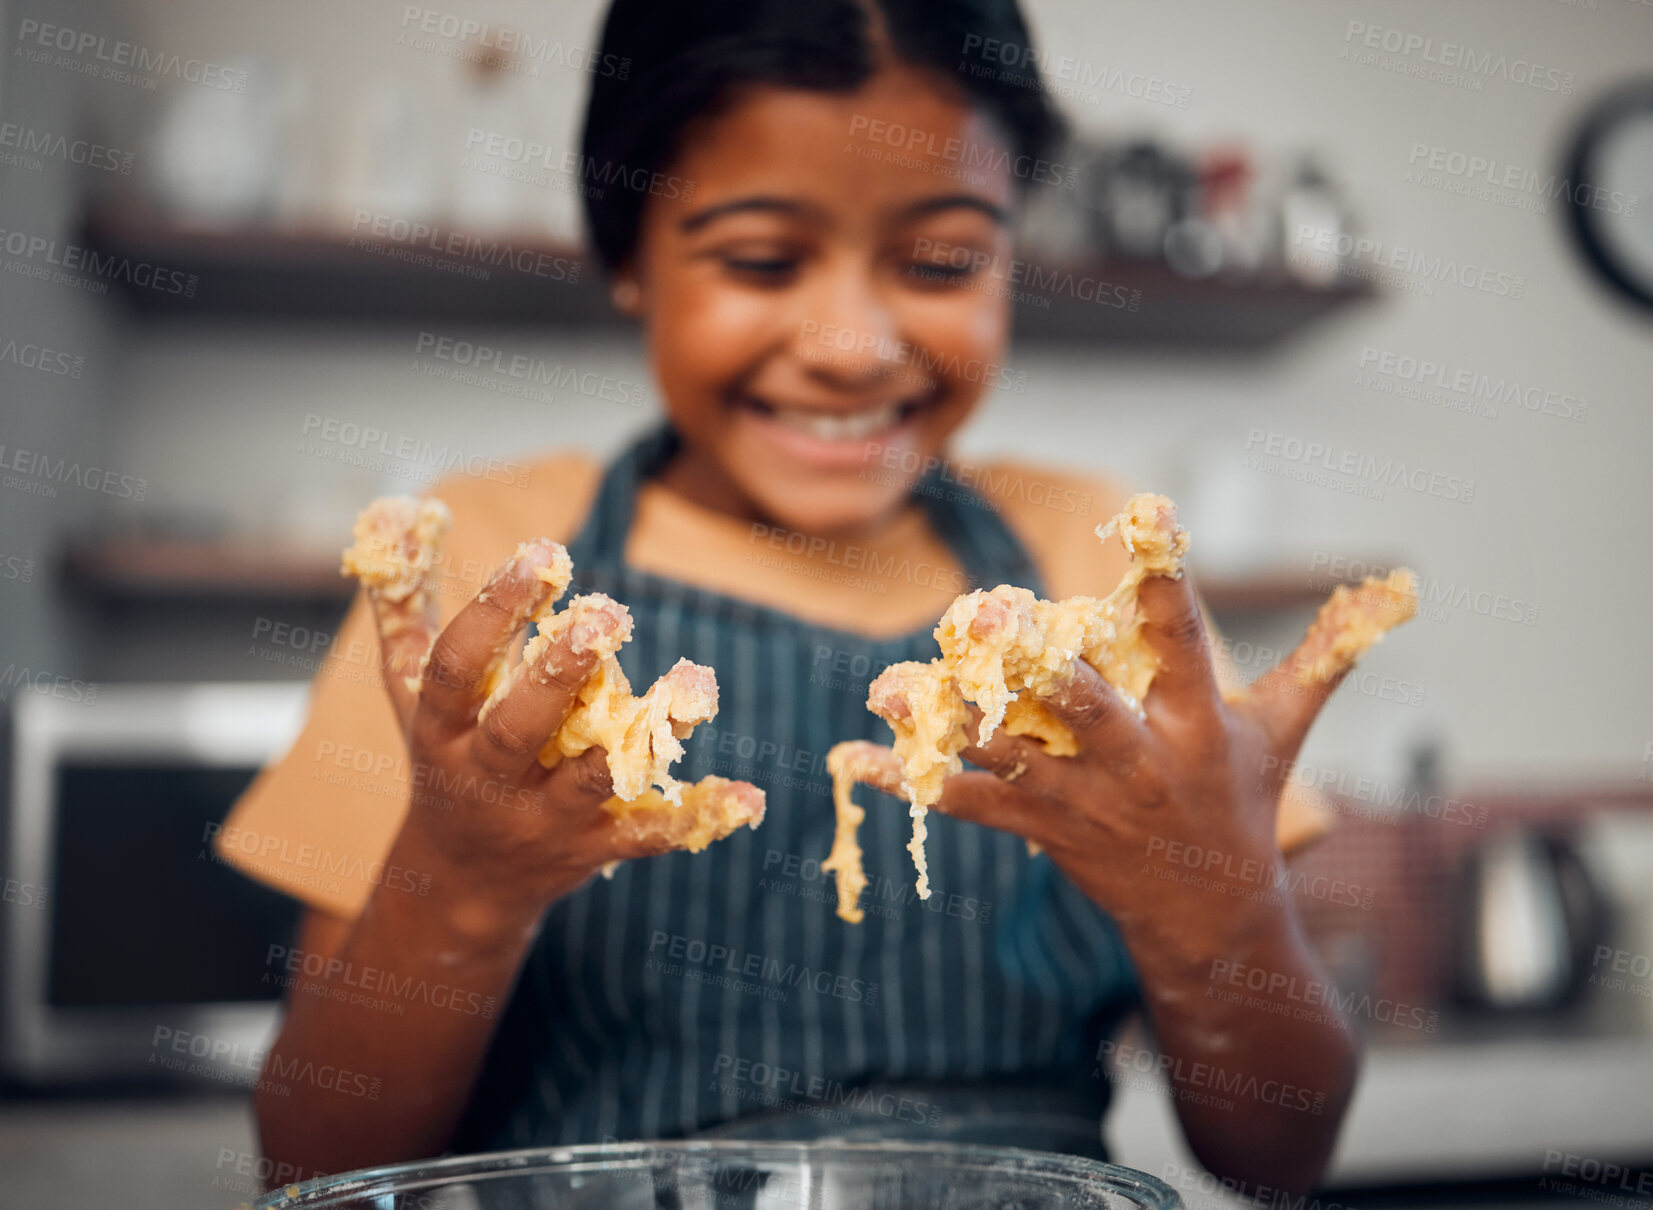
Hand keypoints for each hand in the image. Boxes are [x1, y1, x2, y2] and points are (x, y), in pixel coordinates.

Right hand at [362, 538, 745, 912]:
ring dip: (648, 734)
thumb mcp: (409, 687)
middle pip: (518, 728)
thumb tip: (396, 511)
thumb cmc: (443, 756)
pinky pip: (647, 835)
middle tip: (608, 614)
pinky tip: (749, 797)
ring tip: (696, 683)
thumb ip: (405, 602)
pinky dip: (699, 818)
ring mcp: (542, 819)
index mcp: (442, 729)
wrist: (462, 882)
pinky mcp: (593, 848)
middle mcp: (487, 777)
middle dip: (560, 673)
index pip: (458, 669)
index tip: (542, 554)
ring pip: (594, 778)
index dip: (494, 612)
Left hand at [860, 565, 1355, 953]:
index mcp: (1195, 725)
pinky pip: (968, 804)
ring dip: (943, 721)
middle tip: (982, 617)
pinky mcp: (1041, 829)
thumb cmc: (1239, 804)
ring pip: (1007, 754)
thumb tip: (1392, 588)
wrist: (1210, 918)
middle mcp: (1136, 762)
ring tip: (887, 686)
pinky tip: (855, 761)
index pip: (1185, 642)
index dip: (1169, 578)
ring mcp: (1082, 801)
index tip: (1150, 512)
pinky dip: (912, 783)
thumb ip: (1324, 655)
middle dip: (1034, 670)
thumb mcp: (1282, 729)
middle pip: (1083, 710)